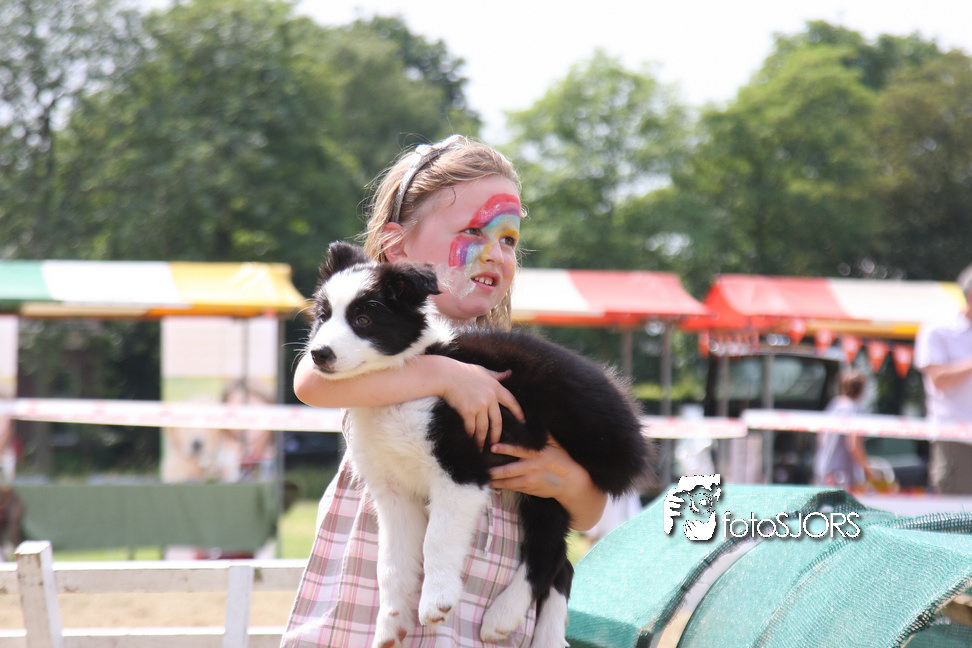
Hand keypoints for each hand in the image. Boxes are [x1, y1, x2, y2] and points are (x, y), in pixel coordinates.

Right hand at [439, 360, 523, 448]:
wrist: (445, 374)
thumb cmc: (462, 371)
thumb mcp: (483, 370)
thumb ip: (497, 375)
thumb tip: (510, 373)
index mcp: (496, 387)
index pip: (511, 402)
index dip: (518, 413)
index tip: (522, 422)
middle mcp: (490, 397)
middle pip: (497, 421)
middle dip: (496, 434)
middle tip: (496, 443)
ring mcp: (479, 405)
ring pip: (484, 427)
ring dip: (482, 439)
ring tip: (481, 447)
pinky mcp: (468, 411)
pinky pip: (471, 427)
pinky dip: (471, 435)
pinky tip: (470, 441)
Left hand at [490, 436, 608, 530]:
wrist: (571, 482)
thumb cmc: (561, 460)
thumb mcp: (554, 444)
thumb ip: (541, 434)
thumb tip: (531, 418)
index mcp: (537, 454)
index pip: (519, 450)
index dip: (505, 449)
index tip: (493, 447)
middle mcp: (532, 468)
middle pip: (509, 470)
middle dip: (494, 470)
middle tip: (482, 467)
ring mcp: (530, 480)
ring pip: (508, 481)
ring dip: (495, 480)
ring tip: (483, 477)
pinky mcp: (529, 489)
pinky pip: (512, 487)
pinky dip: (502, 486)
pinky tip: (493, 484)